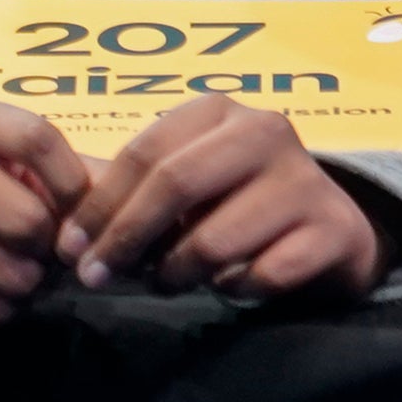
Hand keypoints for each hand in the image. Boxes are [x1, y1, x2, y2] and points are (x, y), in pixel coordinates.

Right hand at [0, 100, 92, 326]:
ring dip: (31, 280)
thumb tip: (120, 218)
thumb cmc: (6, 188)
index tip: (78, 208)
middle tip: (46, 246)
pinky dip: (5, 306)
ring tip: (25, 268)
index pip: (36, 139)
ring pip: (6, 269)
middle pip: (25, 218)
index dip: (72, 183)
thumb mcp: (43, 170)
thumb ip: (89, 182)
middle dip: (50, 244)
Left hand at [53, 96, 383, 307]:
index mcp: (219, 112)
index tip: (68, 247)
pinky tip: (229, 286)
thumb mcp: (187, 184)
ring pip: (215, 238)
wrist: (332, 231)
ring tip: (166, 283)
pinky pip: (263, 274)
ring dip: (176, 272)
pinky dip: (233, 289)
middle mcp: (265, 132)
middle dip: (124, 237)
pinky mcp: (333, 229)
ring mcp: (304, 180)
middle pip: (175, 184)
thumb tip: (68, 237)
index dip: (99, 204)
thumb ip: (132, 196)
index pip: (144, 152)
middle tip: (96, 277)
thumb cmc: (238, 206)